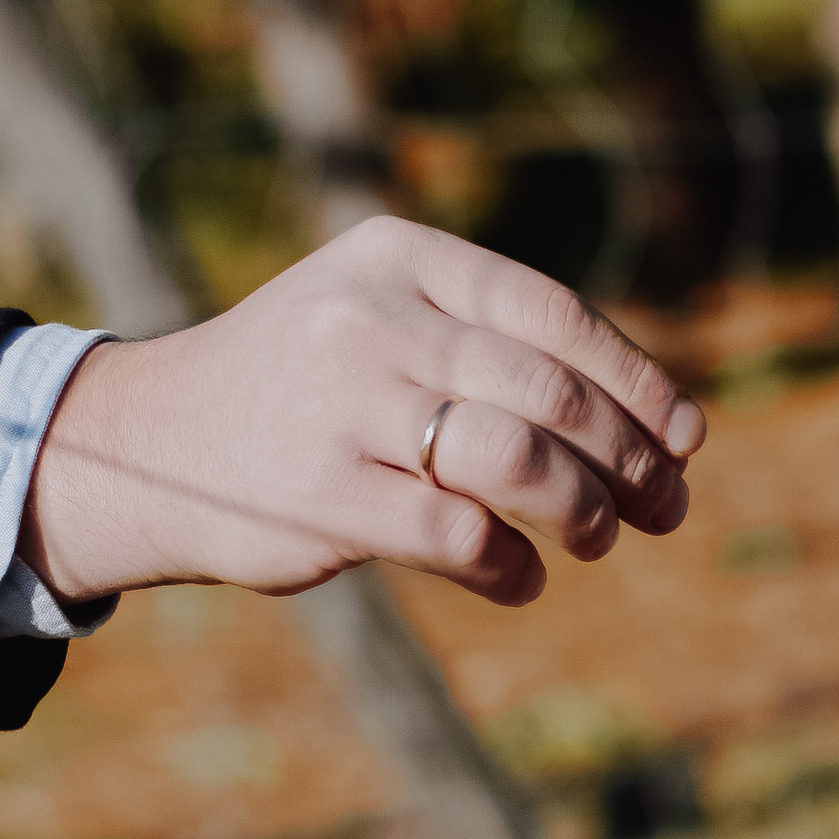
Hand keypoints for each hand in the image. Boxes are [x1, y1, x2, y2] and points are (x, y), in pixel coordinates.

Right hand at [19, 219, 703, 609]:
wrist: (151, 443)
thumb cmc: (305, 387)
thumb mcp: (384, 319)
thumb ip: (496, 348)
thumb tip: (664, 424)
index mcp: (399, 259)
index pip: (554, 314)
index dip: (637, 383)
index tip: (688, 438)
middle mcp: (372, 320)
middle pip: (552, 393)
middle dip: (631, 459)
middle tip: (664, 506)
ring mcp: (345, 407)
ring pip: (520, 460)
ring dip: (584, 511)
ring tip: (597, 539)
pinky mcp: (323, 497)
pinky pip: (460, 537)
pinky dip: (512, 569)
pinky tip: (522, 579)